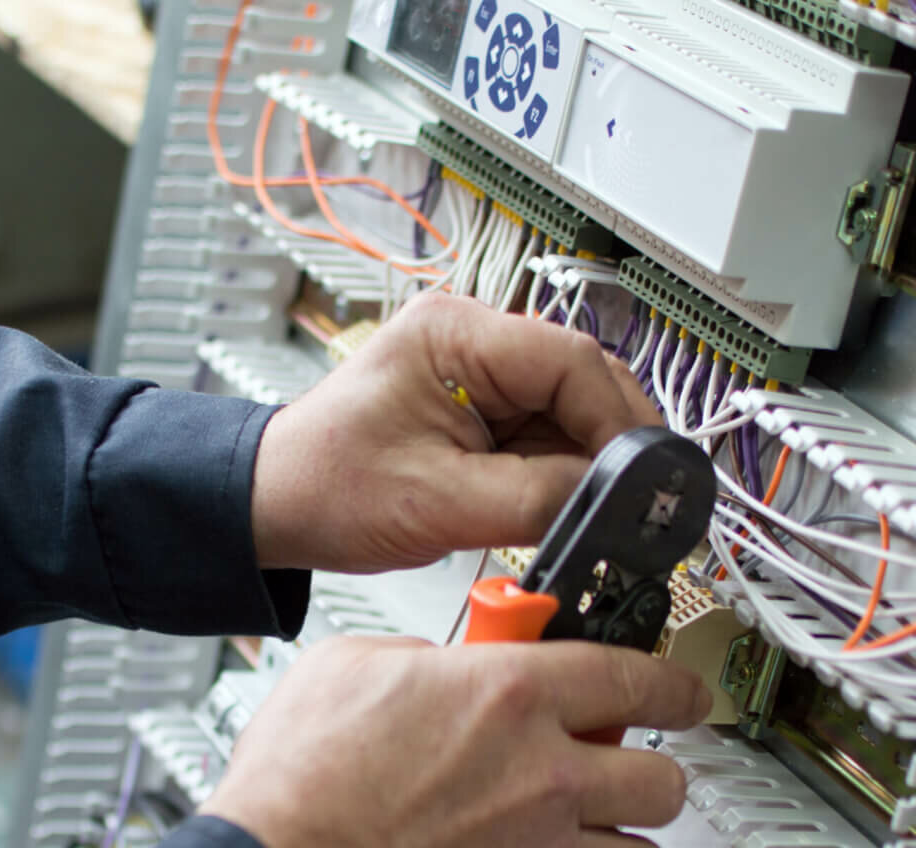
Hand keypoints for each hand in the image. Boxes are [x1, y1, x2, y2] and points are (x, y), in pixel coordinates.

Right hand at [199, 636, 709, 847]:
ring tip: (584, 817)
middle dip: (649, 765)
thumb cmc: (300, 775)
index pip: (638, 676)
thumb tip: (438, 665)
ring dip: (619, 829)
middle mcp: (543, 775)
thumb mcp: (354, 664)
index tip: (678, 688)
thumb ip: (422, 656)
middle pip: (663, 777)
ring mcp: (536, 846)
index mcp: (510, 694)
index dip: (672, 680)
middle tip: (622, 757)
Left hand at [253, 293, 659, 571]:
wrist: (276, 504)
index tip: (639, 479)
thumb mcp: (440, 502)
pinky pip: (547, 434)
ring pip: (573, 410)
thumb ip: (538, 498)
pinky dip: (561, 472)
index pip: (573, 360)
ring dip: (585, 462)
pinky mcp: (482, 407)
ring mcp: (479, 372)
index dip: (618, 422)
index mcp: (454, 333)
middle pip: (583, 379)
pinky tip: (554, 504)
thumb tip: (613, 501)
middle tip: (629, 504)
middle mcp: (473, 339)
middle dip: (608, 443)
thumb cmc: (326, 486)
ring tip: (580, 513)